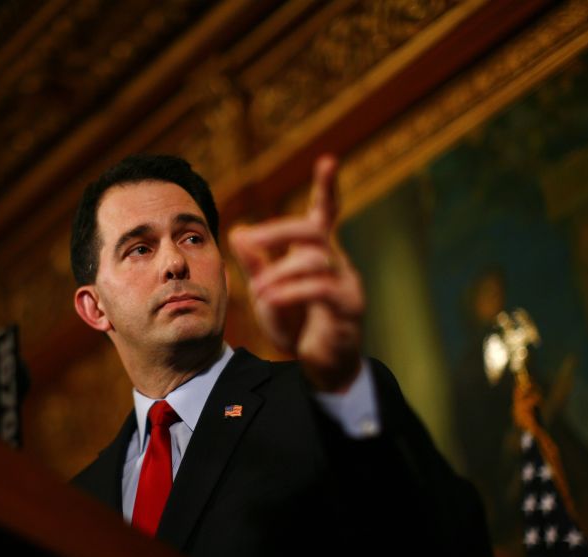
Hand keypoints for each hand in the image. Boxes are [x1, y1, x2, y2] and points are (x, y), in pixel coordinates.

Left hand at [228, 155, 364, 391]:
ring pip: (317, 259)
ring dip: (281, 271)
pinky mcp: (350, 308)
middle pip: (314, 229)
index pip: (325, 213)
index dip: (326, 187)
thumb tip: (237, 231)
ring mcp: (348, 283)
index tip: (328, 159)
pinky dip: (293, 291)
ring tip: (258, 291)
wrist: (321, 366)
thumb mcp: (269, 292)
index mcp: (319, 253)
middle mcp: (338, 262)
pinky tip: (272, 299)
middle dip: (280, 229)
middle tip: (249, 238)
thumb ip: (256, 265)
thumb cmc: (297, 325)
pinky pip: (322, 289)